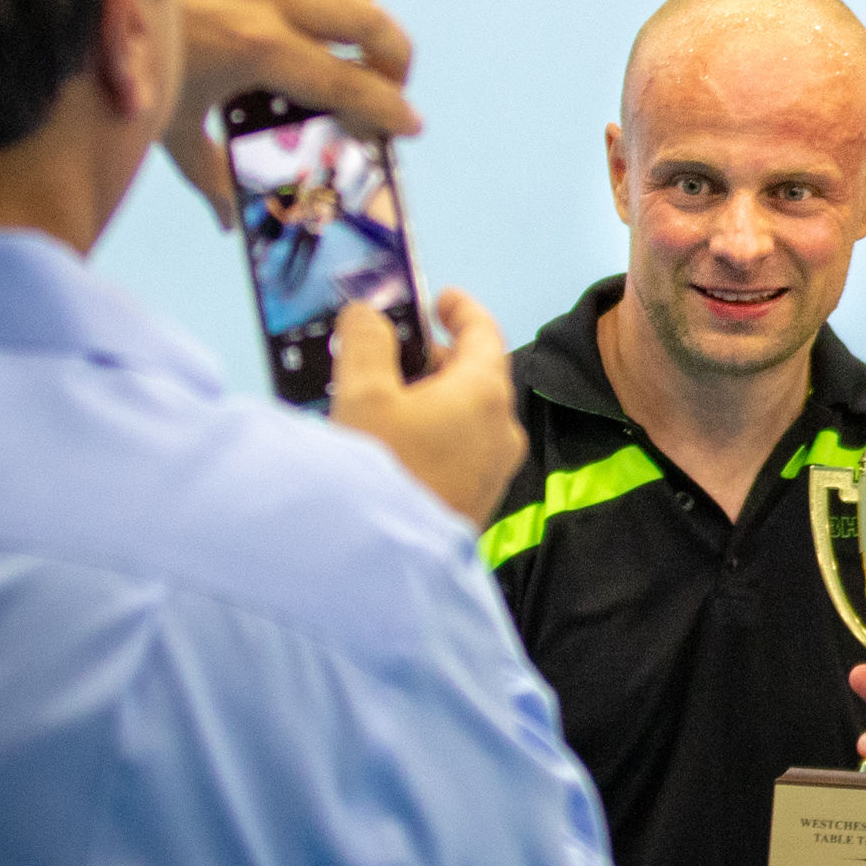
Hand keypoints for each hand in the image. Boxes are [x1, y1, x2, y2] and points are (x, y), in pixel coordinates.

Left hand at [161, 0, 421, 223]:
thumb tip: (231, 222)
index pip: (349, 84)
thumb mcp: (163, 125)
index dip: (389, 109)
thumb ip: (207, 174)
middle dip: (394, 58)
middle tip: (387, 82)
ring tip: (358, 16)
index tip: (410, 125)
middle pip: (369, 21)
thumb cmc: (115, 59)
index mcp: (258, 50)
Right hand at [328, 293, 524, 523]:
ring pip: (466, 415)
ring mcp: (494, 471)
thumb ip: (367, 342)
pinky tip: (392, 440)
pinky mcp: (476, 502)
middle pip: (475, 376)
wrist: (381, 567)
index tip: (441, 298)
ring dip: (430, 397)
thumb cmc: (379, 472)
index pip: (484, 333)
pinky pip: (460, 450)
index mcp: (486, 394)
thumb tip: (368, 314)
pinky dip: (433, 431)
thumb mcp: (362, 393)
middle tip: (393, 351)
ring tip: (382, 397)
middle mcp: (502, 431)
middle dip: (434, 358)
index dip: (461, 310)